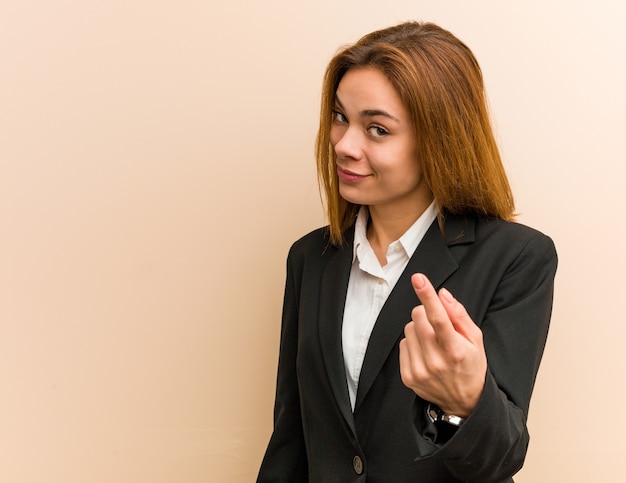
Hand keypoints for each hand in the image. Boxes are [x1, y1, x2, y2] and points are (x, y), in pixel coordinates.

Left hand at [399, 273, 486, 417]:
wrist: (463, 403)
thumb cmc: (471, 365)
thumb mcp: (476, 340)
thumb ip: (459, 315)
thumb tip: (443, 294)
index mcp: (455, 350)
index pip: (439, 318)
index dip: (428, 296)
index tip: (418, 278)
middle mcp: (436, 361)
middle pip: (418, 317)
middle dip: (426, 313)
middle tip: (438, 324)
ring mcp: (420, 370)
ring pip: (409, 329)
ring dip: (419, 329)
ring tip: (433, 342)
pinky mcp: (408, 376)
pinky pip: (403, 343)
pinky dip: (413, 343)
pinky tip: (425, 353)